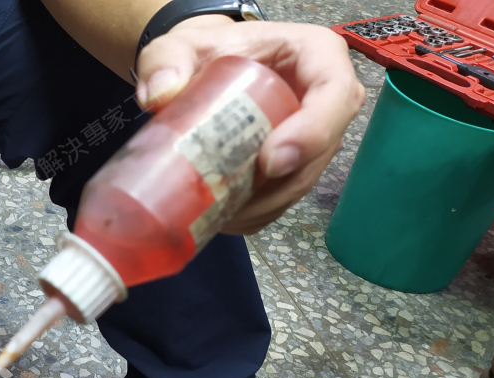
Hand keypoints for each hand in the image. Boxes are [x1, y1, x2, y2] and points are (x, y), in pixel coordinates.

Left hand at [134, 15, 364, 233]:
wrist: (205, 65)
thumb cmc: (207, 48)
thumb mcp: (182, 43)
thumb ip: (164, 60)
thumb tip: (159, 97)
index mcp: (315, 55)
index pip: (334, 94)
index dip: (312, 133)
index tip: (270, 162)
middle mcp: (325, 97)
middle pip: (322, 148)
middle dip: (282, 184)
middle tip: (235, 202)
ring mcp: (314, 133)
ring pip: (304, 179)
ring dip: (267, 205)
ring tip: (222, 214)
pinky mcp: (296, 162)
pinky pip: (287, 195)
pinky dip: (259, 213)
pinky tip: (226, 218)